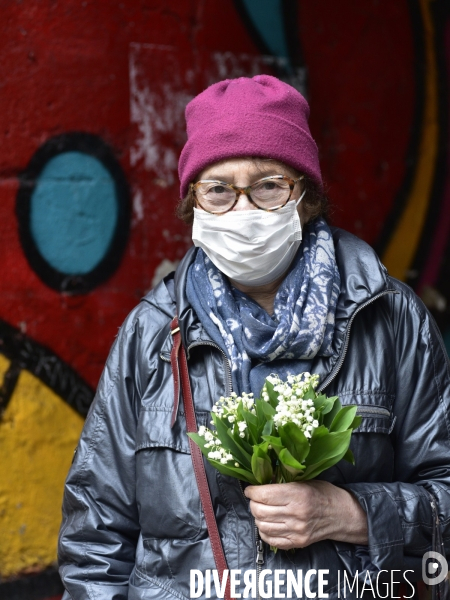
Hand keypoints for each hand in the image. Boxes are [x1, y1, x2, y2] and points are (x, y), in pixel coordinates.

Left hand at [244, 480, 367, 549]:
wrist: (341, 514)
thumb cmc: (322, 493)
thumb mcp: (304, 481)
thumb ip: (283, 483)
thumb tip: (260, 481)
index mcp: (297, 494)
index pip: (264, 495)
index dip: (252, 491)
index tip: (250, 489)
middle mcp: (296, 514)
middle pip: (260, 510)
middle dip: (253, 503)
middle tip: (255, 499)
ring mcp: (296, 531)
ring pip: (262, 525)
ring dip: (257, 517)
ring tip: (261, 510)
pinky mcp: (297, 543)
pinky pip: (270, 539)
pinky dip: (264, 531)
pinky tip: (268, 523)